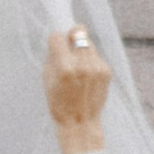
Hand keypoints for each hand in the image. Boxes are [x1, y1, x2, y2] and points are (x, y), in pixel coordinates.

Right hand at [44, 23, 113, 142]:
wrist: (80, 123)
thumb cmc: (59, 103)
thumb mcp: (47, 80)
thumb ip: (53, 57)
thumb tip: (59, 39)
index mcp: (64, 67)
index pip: (57, 36)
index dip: (55, 41)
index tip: (54, 47)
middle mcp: (83, 64)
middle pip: (78, 31)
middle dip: (71, 37)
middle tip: (68, 50)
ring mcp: (97, 67)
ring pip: (88, 42)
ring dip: (81, 49)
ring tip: (78, 68)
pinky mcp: (106, 71)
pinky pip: (96, 56)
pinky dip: (90, 61)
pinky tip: (87, 77)